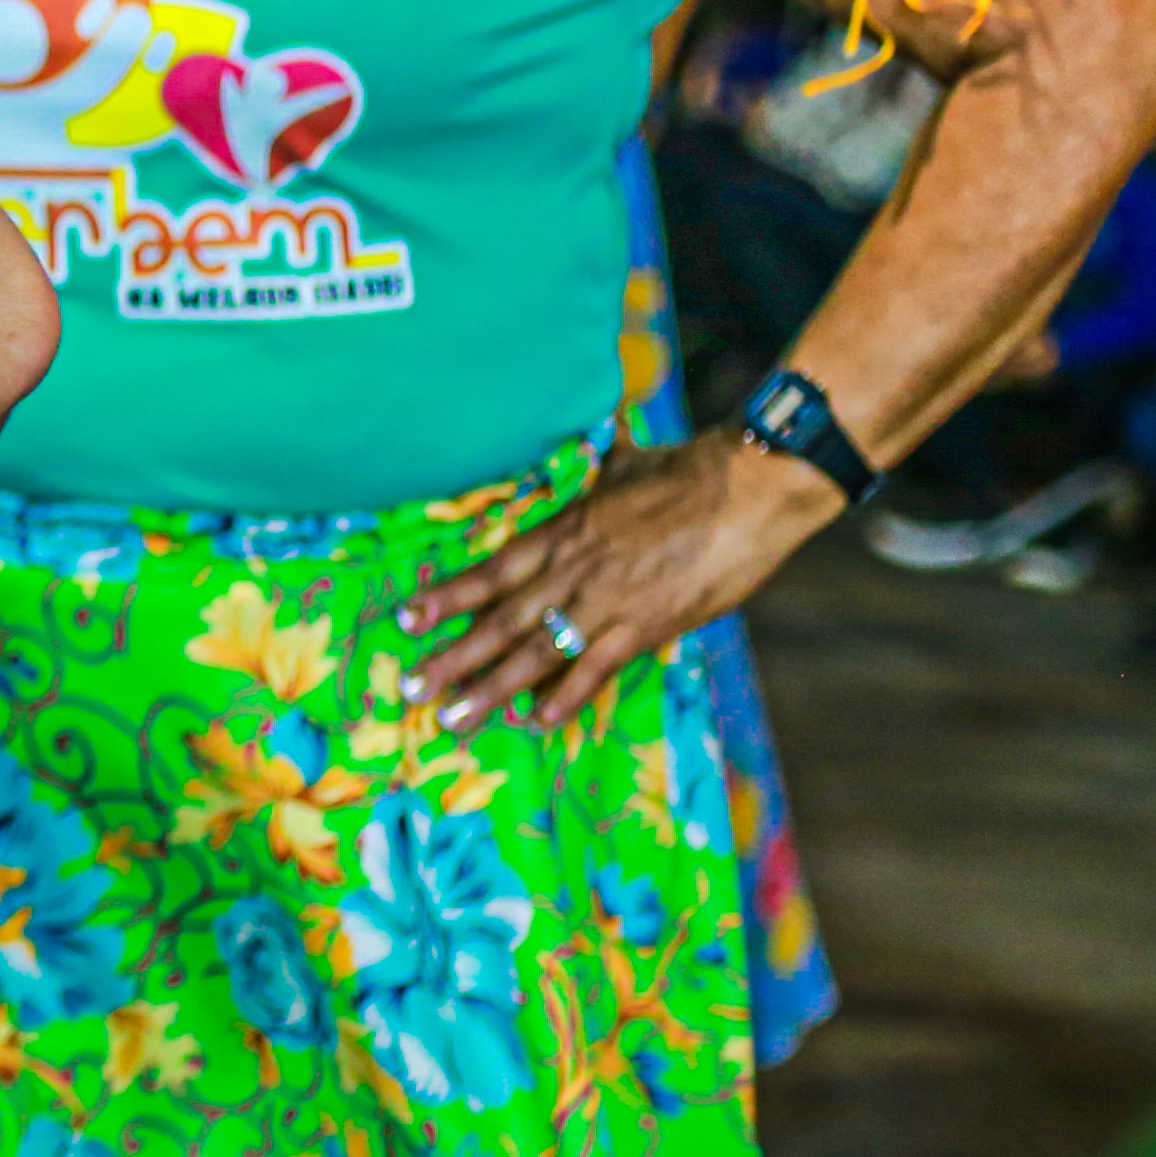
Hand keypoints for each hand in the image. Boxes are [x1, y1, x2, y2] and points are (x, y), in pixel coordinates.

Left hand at [395, 436, 845, 731]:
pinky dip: (565, 696)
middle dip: (452, 657)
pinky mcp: (646, 626)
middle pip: (500, 620)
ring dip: (491, 689)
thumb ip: (603, 467)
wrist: (748, 488)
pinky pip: (596, 668)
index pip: (490, 571)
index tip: (407, 618)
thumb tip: (604, 435)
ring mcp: (606, 602)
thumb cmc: (689, 472)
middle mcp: (572, 571)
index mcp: (562, 533)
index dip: (447, 597)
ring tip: (456, 719)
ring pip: (536, 653)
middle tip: (411, 688)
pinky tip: (537, 721)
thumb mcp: (627, 465)